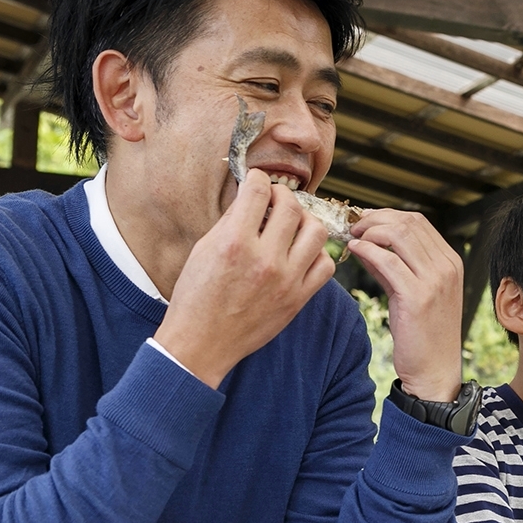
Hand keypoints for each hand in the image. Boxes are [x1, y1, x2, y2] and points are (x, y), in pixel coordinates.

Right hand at [156, 169, 333, 386]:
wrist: (202, 343)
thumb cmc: (196, 296)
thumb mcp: (204, 250)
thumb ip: (231, 221)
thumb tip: (252, 196)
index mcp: (234, 243)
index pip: (259, 191)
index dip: (259, 179)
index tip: (258, 181)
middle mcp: (264, 259)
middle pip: (292, 207)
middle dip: (284, 195)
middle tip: (276, 199)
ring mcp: (286, 280)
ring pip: (317, 232)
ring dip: (306, 221)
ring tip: (292, 224)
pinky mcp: (298, 299)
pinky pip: (325, 265)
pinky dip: (316, 253)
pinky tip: (301, 252)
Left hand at [347, 209, 463, 400]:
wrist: (435, 371)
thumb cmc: (423, 335)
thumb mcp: (413, 293)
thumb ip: (394, 266)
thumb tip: (365, 243)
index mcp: (450, 262)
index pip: (418, 221)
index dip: (387, 215)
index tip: (364, 220)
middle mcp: (447, 266)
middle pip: (408, 222)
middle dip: (375, 219)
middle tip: (353, 226)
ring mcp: (435, 280)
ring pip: (398, 235)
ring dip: (370, 231)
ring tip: (353, 238)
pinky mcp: (418, 296)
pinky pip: (388, 260)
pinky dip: (367, 250)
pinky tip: (354, 251)